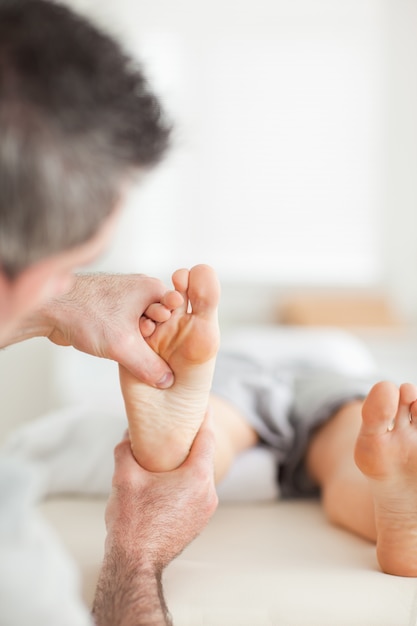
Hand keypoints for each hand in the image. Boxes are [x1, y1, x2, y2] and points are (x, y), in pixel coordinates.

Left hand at [39, 273, 182, 387]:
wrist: (49, 308)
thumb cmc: (85, 314)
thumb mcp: (124, 346)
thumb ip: (149, 366)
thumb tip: (167, 381)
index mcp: (151, 288)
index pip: (177, 315)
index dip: (170, 335)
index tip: (159, 346)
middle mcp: (141, 289)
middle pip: (161, 322)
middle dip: (153, 340)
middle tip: (140, 350)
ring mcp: (125, 298)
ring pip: (144, 327)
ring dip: (137, 342)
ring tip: (125, 349)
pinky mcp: (112, 309)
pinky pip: (128, 327)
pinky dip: (125, 339)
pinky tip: (116, 349)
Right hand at [104, 411, 217, 570]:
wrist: (135, 563)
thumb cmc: (132, 522)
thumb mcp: (124, 477)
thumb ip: (126, 450)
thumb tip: (127, 435)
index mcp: (197, 477)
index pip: (206, 437)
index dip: (204, 418)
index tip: (202, 404)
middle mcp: (208, 492)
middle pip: (204, 456)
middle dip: (191, 440)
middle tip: (178, 425)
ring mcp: (205, 510)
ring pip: (199, 476)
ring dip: (186, 463)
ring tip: (168, 452)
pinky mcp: (198, 522)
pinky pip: (196, 492)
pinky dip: (185, 481)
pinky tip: (167, 480)